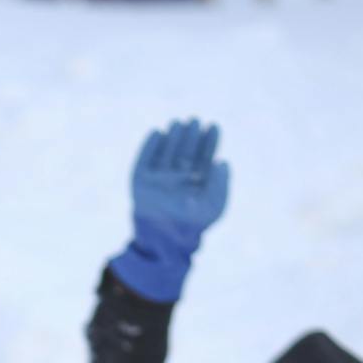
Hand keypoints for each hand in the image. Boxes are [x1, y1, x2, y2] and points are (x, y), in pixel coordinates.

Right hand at [109, 118, 229, 303]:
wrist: (164, 241)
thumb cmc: (192, 226)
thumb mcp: (213, 207)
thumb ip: (221, 185)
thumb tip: (222, 162)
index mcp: (195, 182)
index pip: (204, 156)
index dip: (209, 141)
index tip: (214, 127)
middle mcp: (177, 178)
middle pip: (186, 150)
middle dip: (191, 135)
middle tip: (195, 121)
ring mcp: (159, 178)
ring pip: (166, 151)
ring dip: (173, 136)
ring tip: (179, 123)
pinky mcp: (141, 180)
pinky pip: (144, 159)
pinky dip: (150, 146)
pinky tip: (157, 132)